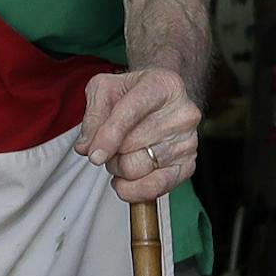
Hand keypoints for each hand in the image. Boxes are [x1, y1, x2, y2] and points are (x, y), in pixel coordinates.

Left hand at [74, 66, 200, 203]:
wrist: (160, 99)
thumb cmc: (131, 93)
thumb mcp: (104, 91)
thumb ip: (92, 116)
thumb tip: (86, 147)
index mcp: (161, 85)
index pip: (129, 114)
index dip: (108, 138)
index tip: (94, 156)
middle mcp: (182, 112)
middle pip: (129, 147)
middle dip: (109, 152)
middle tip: (111, 144)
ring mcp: (188, 140)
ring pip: (136, 169)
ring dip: (119, 168)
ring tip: (124, 153)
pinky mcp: (188, 163)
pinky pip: (156, 187)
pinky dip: (133, 189)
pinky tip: (127, 179)